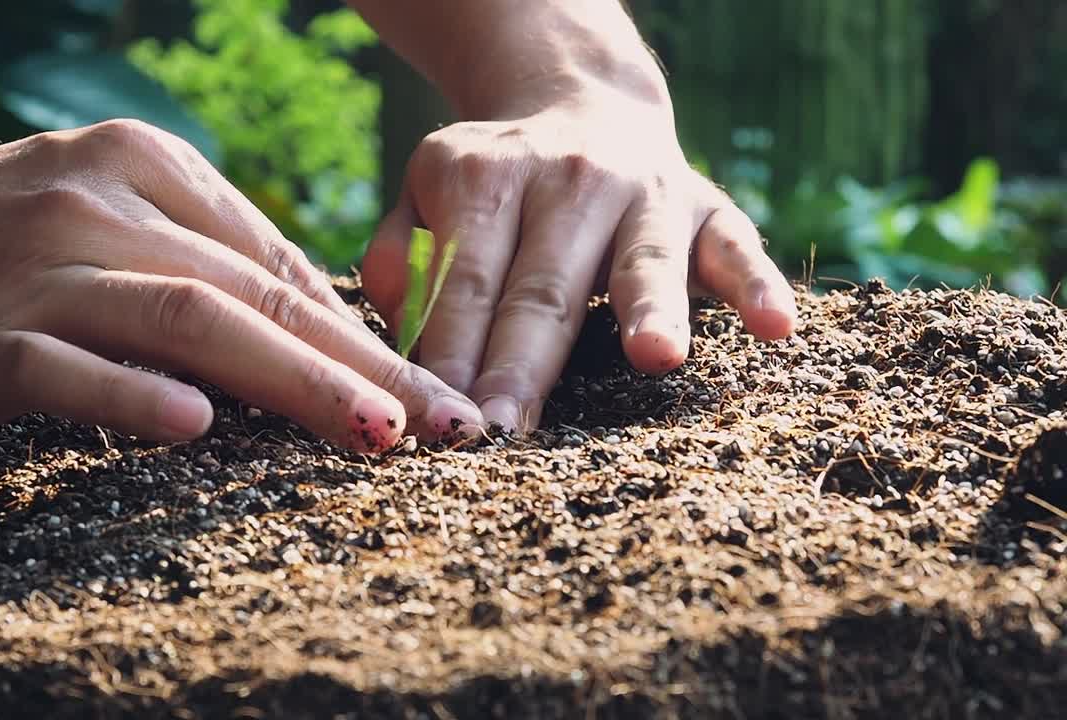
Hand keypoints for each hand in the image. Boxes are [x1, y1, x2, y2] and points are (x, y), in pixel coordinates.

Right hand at [0, 120, 480, 448]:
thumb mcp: (114, 219)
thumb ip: (209, 258)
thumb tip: (323, 322)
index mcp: (148, 169)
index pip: (282, 263)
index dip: (371, 334)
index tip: (437, 394)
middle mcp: (102, 206)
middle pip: (255, 291)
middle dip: (362, 364)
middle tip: (443, 424)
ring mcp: (40, 269)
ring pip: (185, 320)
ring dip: (288, 378)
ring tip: (370, 431)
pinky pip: (65, 366)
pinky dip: (131, 394)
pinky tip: (192, 425)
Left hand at [362, 83, 796, 431]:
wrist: (583, 104)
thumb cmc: (493, 185)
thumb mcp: (426, 195)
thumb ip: (396, 255)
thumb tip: (395, 327)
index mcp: (485, 176)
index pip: (464, 281)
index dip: (450, 354)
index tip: (439, 425)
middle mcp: (566, 177)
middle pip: (541, 286)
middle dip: (522, 365)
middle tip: (505, 433)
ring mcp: (645, 191)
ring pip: (643, 260)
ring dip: (650, 307)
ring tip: (656, 355)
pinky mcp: (709, 209)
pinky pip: (737, 248)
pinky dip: (757, 285)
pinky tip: (776, 327)